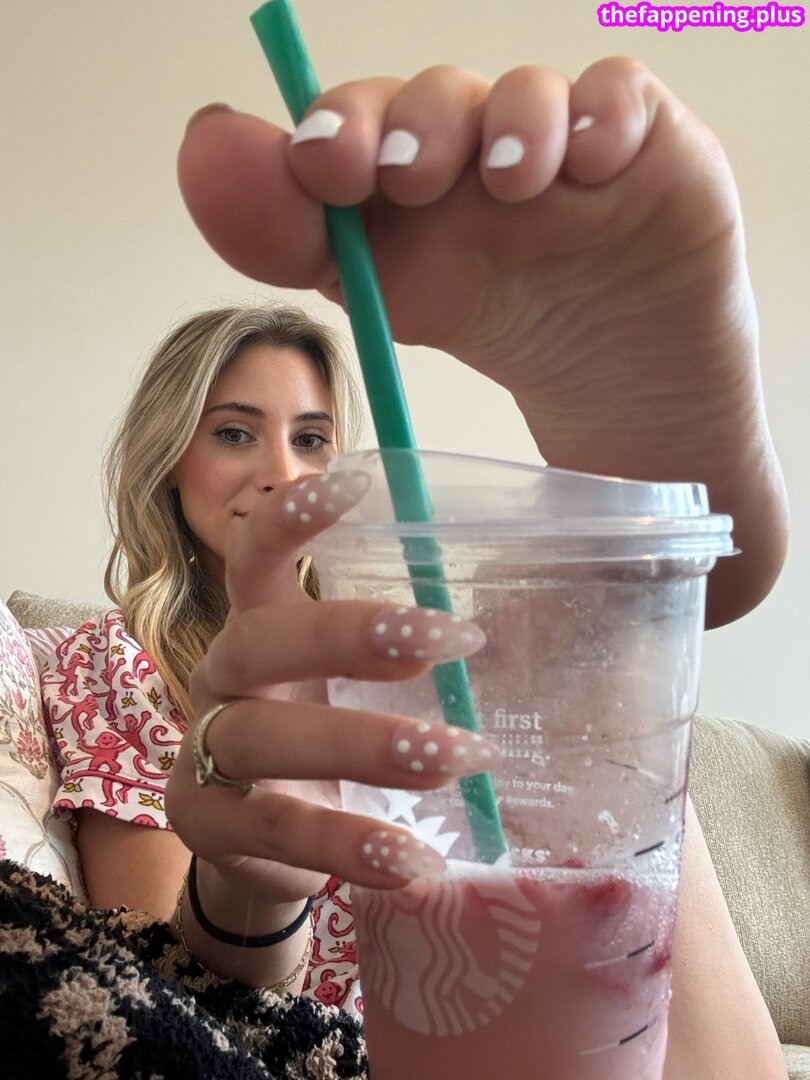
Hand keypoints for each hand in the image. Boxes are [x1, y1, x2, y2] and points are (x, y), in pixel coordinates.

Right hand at [165, 470, 492, 910]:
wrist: (261, 844)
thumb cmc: (325, 742)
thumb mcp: (353, 691)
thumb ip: (405, 660)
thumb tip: (526, 626)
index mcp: (260, 626)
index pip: (254, 555)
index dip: (291, 518)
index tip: (354, 483)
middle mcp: (223, 677)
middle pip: (261, 639)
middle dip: (348, 635)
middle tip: (449, 638)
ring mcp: (206, 750)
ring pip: (266, 736)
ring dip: (364, 743)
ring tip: (458, 756)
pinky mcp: (209, 823)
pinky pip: (277, 828)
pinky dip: (350, 843)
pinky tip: (415, 860)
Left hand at [177, 61, 786, 626]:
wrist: (637, 393)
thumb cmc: (523, 341)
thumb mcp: (403, 308)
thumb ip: (302, 249)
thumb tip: (203, 158)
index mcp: (411, 196)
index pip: (356, 134)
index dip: (326, 133)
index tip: (313, 164)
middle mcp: (478, 154)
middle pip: (434, 102)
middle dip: (408, 127)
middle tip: (403, 175)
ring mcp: (561, 143)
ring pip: (523, 93)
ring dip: (507, 122)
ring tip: (510, 182)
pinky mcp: (646, 144)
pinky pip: (620, 96)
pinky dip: (598, 117)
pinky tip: (588, 168)